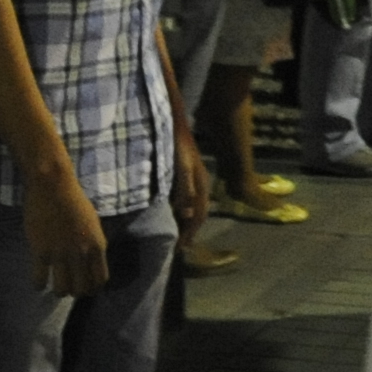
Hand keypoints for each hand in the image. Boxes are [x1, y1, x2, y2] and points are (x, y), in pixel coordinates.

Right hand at [29, 174, 110, 297]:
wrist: (53, 187)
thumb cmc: (74, 202)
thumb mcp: (93, 225)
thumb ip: (93, 245)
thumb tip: (91, 263)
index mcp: (97, 246)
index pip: (100, 280)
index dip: (92, 288)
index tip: (85, 288)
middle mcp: (81, 254)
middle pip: (81, 289)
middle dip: (75, 292)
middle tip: (68, 288)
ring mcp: (60, 254)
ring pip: (61, 290)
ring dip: (58, 292)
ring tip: (54, 286)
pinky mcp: (40, 251)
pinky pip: (40, 280)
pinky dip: (39, 285)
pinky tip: (38, 282)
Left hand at [170, 124, 210, 239]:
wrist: (174, 123)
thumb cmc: (177, 145)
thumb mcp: (180, 167)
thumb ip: (184, 190)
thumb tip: (188, 215)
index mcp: (201, 185)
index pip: (199, 215)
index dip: (190, 233)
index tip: (180, 248)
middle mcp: (201, 184)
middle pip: (198, 213)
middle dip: (189, 230)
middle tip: (177, 246)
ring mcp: (194, 179)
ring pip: (192, 206)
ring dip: (185, 221)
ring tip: (174, 234)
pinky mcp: (186, 174)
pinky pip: (186, 198)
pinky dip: (180, 210)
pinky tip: (171, 211)